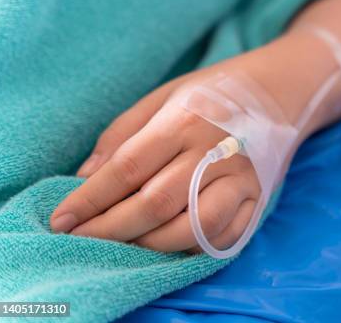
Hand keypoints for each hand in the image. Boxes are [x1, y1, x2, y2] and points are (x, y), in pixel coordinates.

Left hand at [50, 65, 266, 252]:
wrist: (279, 93)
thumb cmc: (213, 93)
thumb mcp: (162, 96)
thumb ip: (122, 135)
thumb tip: (86, 178)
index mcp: (184, 120)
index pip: (128, 168)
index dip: (90, 199)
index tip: (61, 220)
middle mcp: (215, 151)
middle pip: (156, 203)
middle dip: (111, 229)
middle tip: (82, 239)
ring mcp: (242, 179)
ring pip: (193, 227)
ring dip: (151, 244)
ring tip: (125, 242)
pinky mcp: (260, 198)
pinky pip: (225, 236)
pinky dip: (193, 249)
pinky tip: (168, 245)